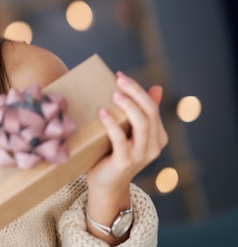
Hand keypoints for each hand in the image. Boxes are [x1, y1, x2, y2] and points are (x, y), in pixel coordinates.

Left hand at [85, 71, 167, 239]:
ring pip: (142, 124)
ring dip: (128, 106)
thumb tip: (157, 87)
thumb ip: (141, 112)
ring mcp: (141, 155)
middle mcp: (154, 146)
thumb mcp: (129, 131)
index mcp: (158, 136)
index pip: (152, 106)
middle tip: (119, 79)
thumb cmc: (114, 153)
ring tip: (114, 93)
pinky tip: (102, 112)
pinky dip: (112, 124)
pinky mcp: (125, 163)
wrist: (105, 184)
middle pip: (150, 112)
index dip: (138, 89)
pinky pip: (121, 140)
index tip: (120, 75)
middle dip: (135, 92)